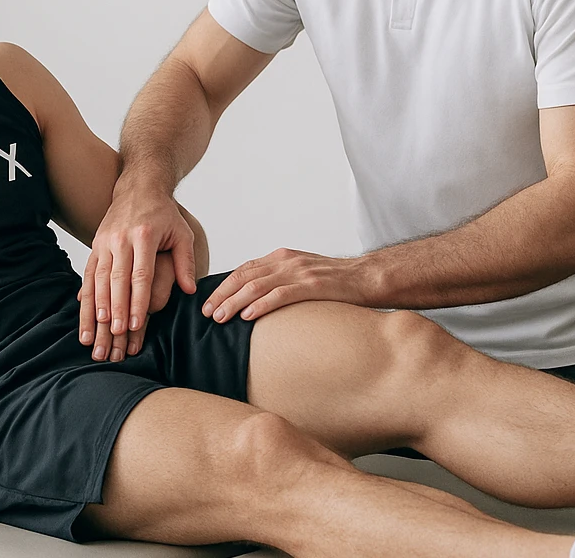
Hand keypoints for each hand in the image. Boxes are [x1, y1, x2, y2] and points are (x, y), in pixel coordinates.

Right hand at [82, 187, 196, 360]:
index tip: (134, 324)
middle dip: (114, 310)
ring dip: (95, 309)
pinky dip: (86, 298)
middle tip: (114, 334)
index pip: (140, 275)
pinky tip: (85, 318)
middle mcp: (120, 239)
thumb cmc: (164, 214)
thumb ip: (185, 261)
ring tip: (93, 334)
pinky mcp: (95, 245)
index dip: (136, 301)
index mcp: (144, 236)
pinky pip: (88, 275)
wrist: (139, 187)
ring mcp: (105, 242)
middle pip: (116, 280)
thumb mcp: (182, 233)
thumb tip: (189, 290)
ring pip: (97, 280)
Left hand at [203, 248, 366, 323]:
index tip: (208, 301)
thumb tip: (254, 300)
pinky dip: (261, 305)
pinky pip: (281, 295)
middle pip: (244, 276)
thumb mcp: (302, 274)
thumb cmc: (335, 281)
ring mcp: (299, 272)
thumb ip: (280, 281)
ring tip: (220, 317)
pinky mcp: (312, 286)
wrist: (367, 277)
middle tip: (206, 313)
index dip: (223, 285)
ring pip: (257, 285)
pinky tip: (248, 316)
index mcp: (282, 257)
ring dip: (235, 302)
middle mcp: (286, 261)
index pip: (244, 269)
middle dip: (222, 295)